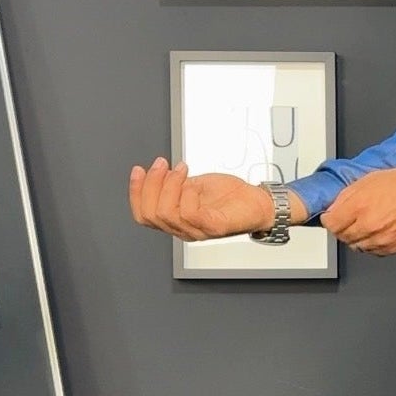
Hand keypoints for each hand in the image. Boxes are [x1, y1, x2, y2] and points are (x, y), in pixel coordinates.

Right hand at [128, 156, 296, 238]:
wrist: (259, 202)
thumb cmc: (230, 197)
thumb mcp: (194, 185)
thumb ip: (175, 185)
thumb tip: (157, 173)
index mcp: (176, 221)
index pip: (143, 215)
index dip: (136, 192)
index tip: (139, 169)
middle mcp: (183, 230)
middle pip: (151, 215)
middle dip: (151, 184)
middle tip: (162, 164)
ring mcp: (198, 231)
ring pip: (167, 213)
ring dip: (170, 185)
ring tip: (181, 169)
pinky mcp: (214, 227)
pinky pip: (189, 213)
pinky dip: (187, 193)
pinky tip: (193, 183)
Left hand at [322, 167, 395, 255]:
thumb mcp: (372, 178)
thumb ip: (349, 194)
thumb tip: (336, 206)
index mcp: (360, 206)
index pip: (331, 223)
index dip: (329, 218)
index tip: (332, 216)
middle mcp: (368, 226)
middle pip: (342, 236)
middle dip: (342, 228)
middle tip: (348, 219)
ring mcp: (380, 240)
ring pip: (356, 246)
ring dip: (356, 237)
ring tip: (366, 225)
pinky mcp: (392, 249)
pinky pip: (373, 252)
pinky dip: (371, 244)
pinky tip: (377, 233)